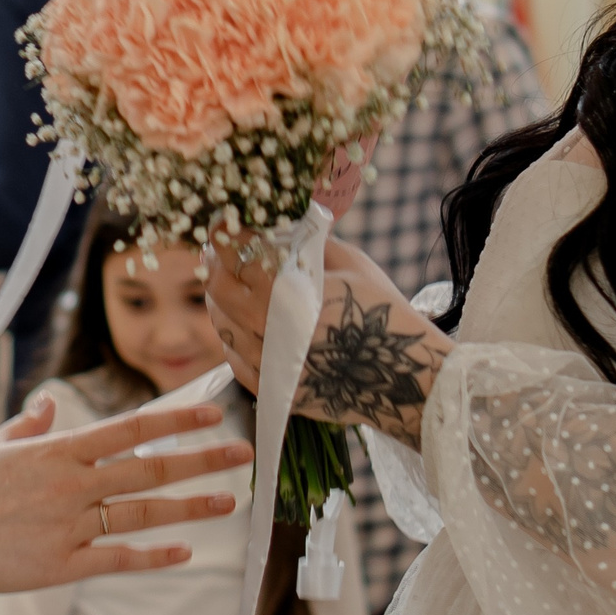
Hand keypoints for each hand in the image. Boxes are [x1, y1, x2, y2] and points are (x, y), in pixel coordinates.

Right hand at [0, 395, 253, 614]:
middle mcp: (71, 485)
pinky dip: (153, 555)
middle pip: (151, 467)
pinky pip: (117, 559)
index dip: (176, 418)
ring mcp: (68, 527)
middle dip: (203, 459)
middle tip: (245, 452)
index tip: (214, 411)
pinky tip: (184, 552)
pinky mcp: (60, 567)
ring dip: (191, 507)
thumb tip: (50, 404)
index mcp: (57, 450)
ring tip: (229, 502)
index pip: (130, 427)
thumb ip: (28, 427)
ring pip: (143, 513)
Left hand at [206, 236, 451, 447]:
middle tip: (218, 251)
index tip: (220, 224)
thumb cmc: (381, 312)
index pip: (238, 254)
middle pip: (217, 287)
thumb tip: (275, 228)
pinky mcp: (271, 390)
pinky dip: (231, 334)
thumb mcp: (351, 264)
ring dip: (218, 297)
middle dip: (214, 262)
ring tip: (228, 281)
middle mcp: (270, 329)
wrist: (402, 376)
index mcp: (289, 292)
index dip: (223, 234)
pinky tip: (239, 320)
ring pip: (220, 322)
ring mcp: (267, 364)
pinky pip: (233, 358)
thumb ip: (308, 244)